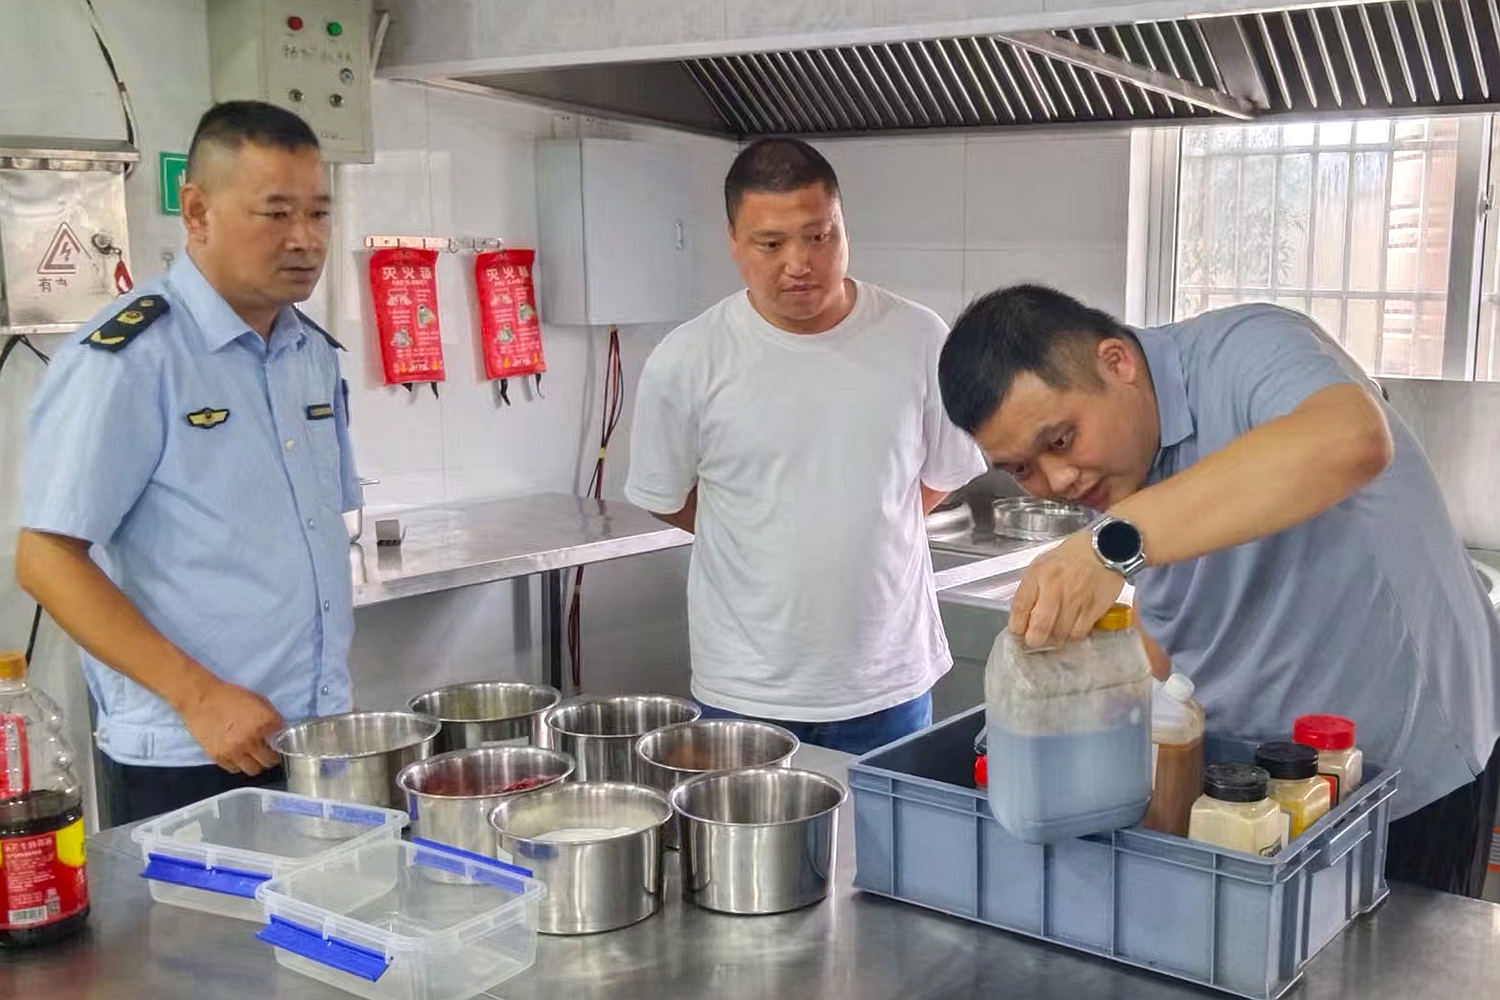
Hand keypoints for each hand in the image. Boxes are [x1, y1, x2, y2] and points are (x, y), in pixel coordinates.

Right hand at [179, 678, 284, 774]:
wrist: (200, 698)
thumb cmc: (230, 696)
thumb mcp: (258, 700)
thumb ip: (272, 716)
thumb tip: (280, 730)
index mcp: (264, 723)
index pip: (283, 742)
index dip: (283, 742)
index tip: (279, 742)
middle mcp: (251, 740)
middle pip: (270, 761)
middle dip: (272, 757)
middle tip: (268, 752)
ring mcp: (234, 751)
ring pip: (254, 770)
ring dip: (256, 763)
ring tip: (253, 755)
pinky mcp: (219, 757)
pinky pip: (235, 769)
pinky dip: (239, 764)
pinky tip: (238, 755)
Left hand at [1009, 530, 1125, 647]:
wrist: (1105, 547)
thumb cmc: (1073, 555)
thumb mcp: (1043, 563)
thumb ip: (1031, 587)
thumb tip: (1023, 612)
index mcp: (1038, 574)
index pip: (1019, 608)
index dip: (1016, 626)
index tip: (1018, 631)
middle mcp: (1054, 588)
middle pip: (1038, 628)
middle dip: (1033, 639)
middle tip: (1034, 639)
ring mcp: (1075, 600)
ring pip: (1059, 635)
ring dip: (1054, 639)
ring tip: (1054, 633)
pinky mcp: (1093, 609)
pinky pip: (1078, 633)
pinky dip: (1072, 636)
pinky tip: (1071, 629)